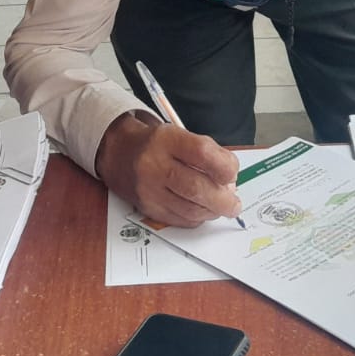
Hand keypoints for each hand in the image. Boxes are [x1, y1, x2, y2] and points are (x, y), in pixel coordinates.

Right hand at [95, 111, 242, 225]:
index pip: (202, 153)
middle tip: (234, 204)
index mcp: (166, 140)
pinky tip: (201, 210)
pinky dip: (197, 217)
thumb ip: (208, 153)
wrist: (120, 154)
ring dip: (212, 211)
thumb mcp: (180, 135)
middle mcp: (154, 165)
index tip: (232, 174)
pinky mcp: (148, 208)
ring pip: (189, 209)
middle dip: (223, 200)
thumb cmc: (159, 145)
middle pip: (196, 188)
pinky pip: (180, 220)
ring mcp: (149, 190)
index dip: (224, 167)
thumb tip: (230, 182)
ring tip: (220, 207)